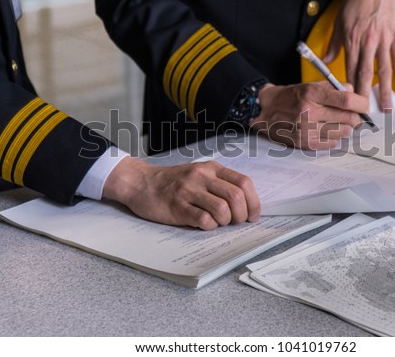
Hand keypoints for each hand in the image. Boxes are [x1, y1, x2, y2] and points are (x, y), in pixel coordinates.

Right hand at [103, 157, 260, 230]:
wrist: (140, 182)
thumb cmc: (173, 182)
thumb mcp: (199, 174)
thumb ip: (220, 184)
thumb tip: (246, 205)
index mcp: (211, 168)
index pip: (244, 183)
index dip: (253, 202)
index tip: (252, 215)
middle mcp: (202, 176)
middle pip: (236, 196)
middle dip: (242, 215)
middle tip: (236, 222)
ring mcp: (189, 191)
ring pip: (222, 209)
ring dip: (225, 221)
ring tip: (218, 222)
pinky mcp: (177, 207)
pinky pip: (203, 219)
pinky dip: (210, 226)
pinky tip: (204, 224)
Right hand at [251, 81, 368, 149]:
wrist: (266, 110)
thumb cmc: (291, 97)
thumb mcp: (310, 85)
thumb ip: (334, 88)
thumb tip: (354, 93)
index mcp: (311, 94)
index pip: (347, 101)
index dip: (362, 104)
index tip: (364, 106)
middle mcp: (309, 112)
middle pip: (348, 118)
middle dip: (356, 117)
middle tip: (354, 116)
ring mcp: (306, 129)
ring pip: (343, 132)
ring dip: (345, 128)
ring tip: (338, 122)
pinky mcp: (304, 143)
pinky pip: (332, 143)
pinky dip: (335, 137)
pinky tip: (327, 131)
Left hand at [323, 0, 394, 109]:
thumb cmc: (356, 1)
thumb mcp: (339, 22)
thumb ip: (333, 45)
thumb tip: (325, 62)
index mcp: (352, 40)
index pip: (349, 69)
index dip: (348, 88)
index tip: (348, 104)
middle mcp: (368, 42)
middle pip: (366, 74)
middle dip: (365, 95)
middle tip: (366, 114)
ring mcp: (384, 40)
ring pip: (384, 70)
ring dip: (385, 91)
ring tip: (386, 108)